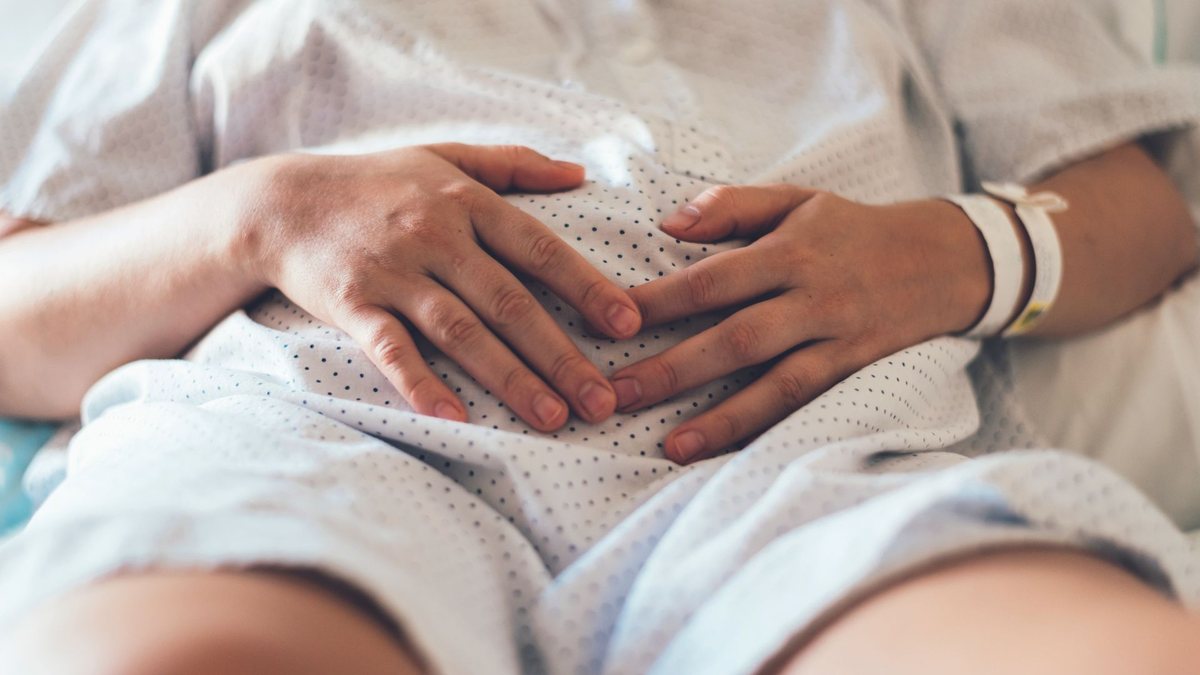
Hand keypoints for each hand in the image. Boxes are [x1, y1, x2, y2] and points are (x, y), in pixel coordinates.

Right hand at [244, 143, 641, 430]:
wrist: (283, 202)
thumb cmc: (378, 182)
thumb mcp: (445, 156)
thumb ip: (514, 164)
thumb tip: (580, 174)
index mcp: (467, 200)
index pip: (540, 248)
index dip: (587, 287)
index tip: (629, 326)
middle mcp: (435, 235)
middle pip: (509, 302)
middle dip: (560, 355)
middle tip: (601, 402)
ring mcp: (393, 272)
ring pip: (461, 331)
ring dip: (509, 378)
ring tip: (552, 418)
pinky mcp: (352, 304)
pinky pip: (390, 349)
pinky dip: (421, 384)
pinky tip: (456, 419)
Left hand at [609, 185, 990, 462]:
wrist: (944, 260)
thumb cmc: (851, 229)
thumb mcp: (797, 199)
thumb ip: (732, 206)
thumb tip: (668, 222)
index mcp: (791, 249)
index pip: (714, 278)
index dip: (661, 301)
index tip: (610, 320)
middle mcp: (814, 297)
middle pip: (737, 337)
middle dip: (673, 368)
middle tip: (616, 393)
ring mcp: (837, 340)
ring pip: (775, 384)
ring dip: (720, 418)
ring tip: (668, 446)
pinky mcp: (854, 372)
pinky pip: (805, 406)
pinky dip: (764, 429)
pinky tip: (723, 452)